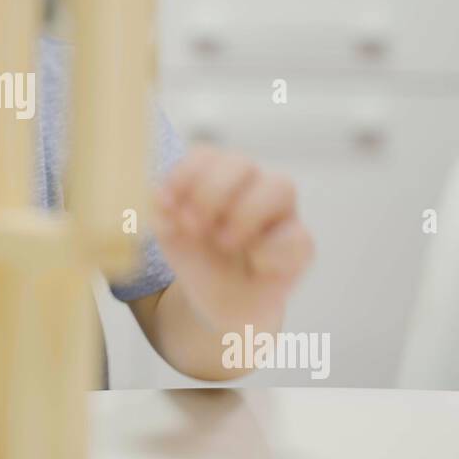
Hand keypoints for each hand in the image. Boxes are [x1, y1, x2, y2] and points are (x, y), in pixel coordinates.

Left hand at [152, 145, 313, 334]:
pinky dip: (270, 250)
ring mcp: (281, 212)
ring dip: (244, 213)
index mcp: (218, 177)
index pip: (206, 155)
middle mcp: (252, 186)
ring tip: (222, 243)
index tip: (165, 203)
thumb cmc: (199, 257)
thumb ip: (162, 214)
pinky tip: (253, 263)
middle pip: (241, 163)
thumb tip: (158, 199)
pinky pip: (298, 236)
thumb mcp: (170, 236)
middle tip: (192, 226)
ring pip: (279, 186)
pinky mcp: (300, 246)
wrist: (221, 303)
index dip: (185, 173)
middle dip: (211, 192)